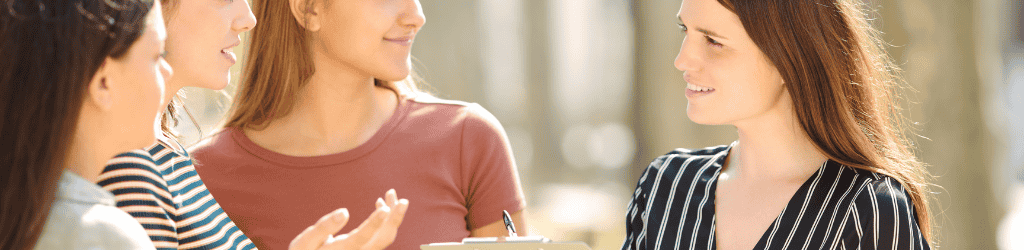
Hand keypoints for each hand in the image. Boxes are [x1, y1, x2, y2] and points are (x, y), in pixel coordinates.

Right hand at [289, 189, 409, 249]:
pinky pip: (382, 235)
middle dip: (395, 218)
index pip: (363, 237)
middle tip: (403, 200)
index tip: (384, 208)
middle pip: (384, 239)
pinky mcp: (366, 248)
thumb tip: (344, 212)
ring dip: (391, 215)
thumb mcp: (306, 242)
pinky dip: (385, 219)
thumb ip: (324, 227)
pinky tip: (380, 205)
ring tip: (390, 194)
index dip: (375, 223)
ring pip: (386, 236)